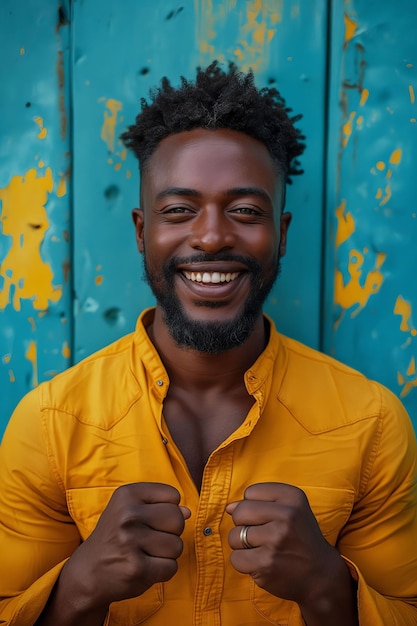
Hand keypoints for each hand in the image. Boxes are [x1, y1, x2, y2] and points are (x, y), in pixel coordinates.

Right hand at [64, 482, 190, 609]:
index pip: (173, 495)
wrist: (87, 572)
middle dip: (171, 532)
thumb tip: (187, 512)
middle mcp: (128, 515)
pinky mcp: (136, 568)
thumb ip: (160, 506)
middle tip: (150, 539)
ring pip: (177, 546)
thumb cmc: (115, 537)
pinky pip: (171, 567)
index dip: (168, 509)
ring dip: (166, 554)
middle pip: (178, 520)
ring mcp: (131, 542)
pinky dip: (162, 571)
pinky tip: (144, 568)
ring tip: (145, 554)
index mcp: (127, 494)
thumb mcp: (130, 510)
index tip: (150, 519)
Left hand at [226, 483, 353, 613]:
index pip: (250, 492)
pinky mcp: (266, 563)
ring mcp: (276, 540)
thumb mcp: (290, 510)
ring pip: (235, 536)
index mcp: (293, 497)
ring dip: (242, 546)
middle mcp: (287, 515)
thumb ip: (259, 503)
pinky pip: (235, 558)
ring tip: (262, 550)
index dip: (254, 506)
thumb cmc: (299, 538)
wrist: (321, 575)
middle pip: (239, 512)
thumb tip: (228, 508)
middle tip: (261, 535)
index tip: (269, 518)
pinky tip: (261, 563)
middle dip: (243, 524)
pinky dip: (243, 563)